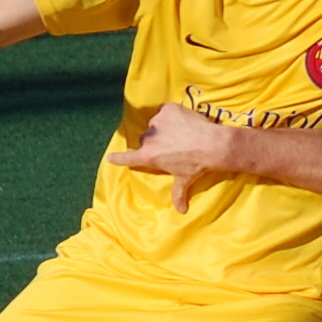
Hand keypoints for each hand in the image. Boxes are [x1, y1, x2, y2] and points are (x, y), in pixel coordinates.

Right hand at [103, 102, 234, 211]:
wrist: (212, 144)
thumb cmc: (197, 164)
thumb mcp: (185, 180)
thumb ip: (178, 194)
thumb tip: (182, 211)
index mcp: (150, 156)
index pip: (129, 158)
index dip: (118, 158)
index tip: (110, 157)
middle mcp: (150, 139)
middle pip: (146, 139)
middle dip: (155, 142)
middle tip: (171, 145)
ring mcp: (158, 122)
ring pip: (155, 124)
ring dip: (163, 127)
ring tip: (180, 133)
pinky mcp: (168, 109)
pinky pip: (165, 110)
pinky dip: (172, 114)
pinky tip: (182, 120)